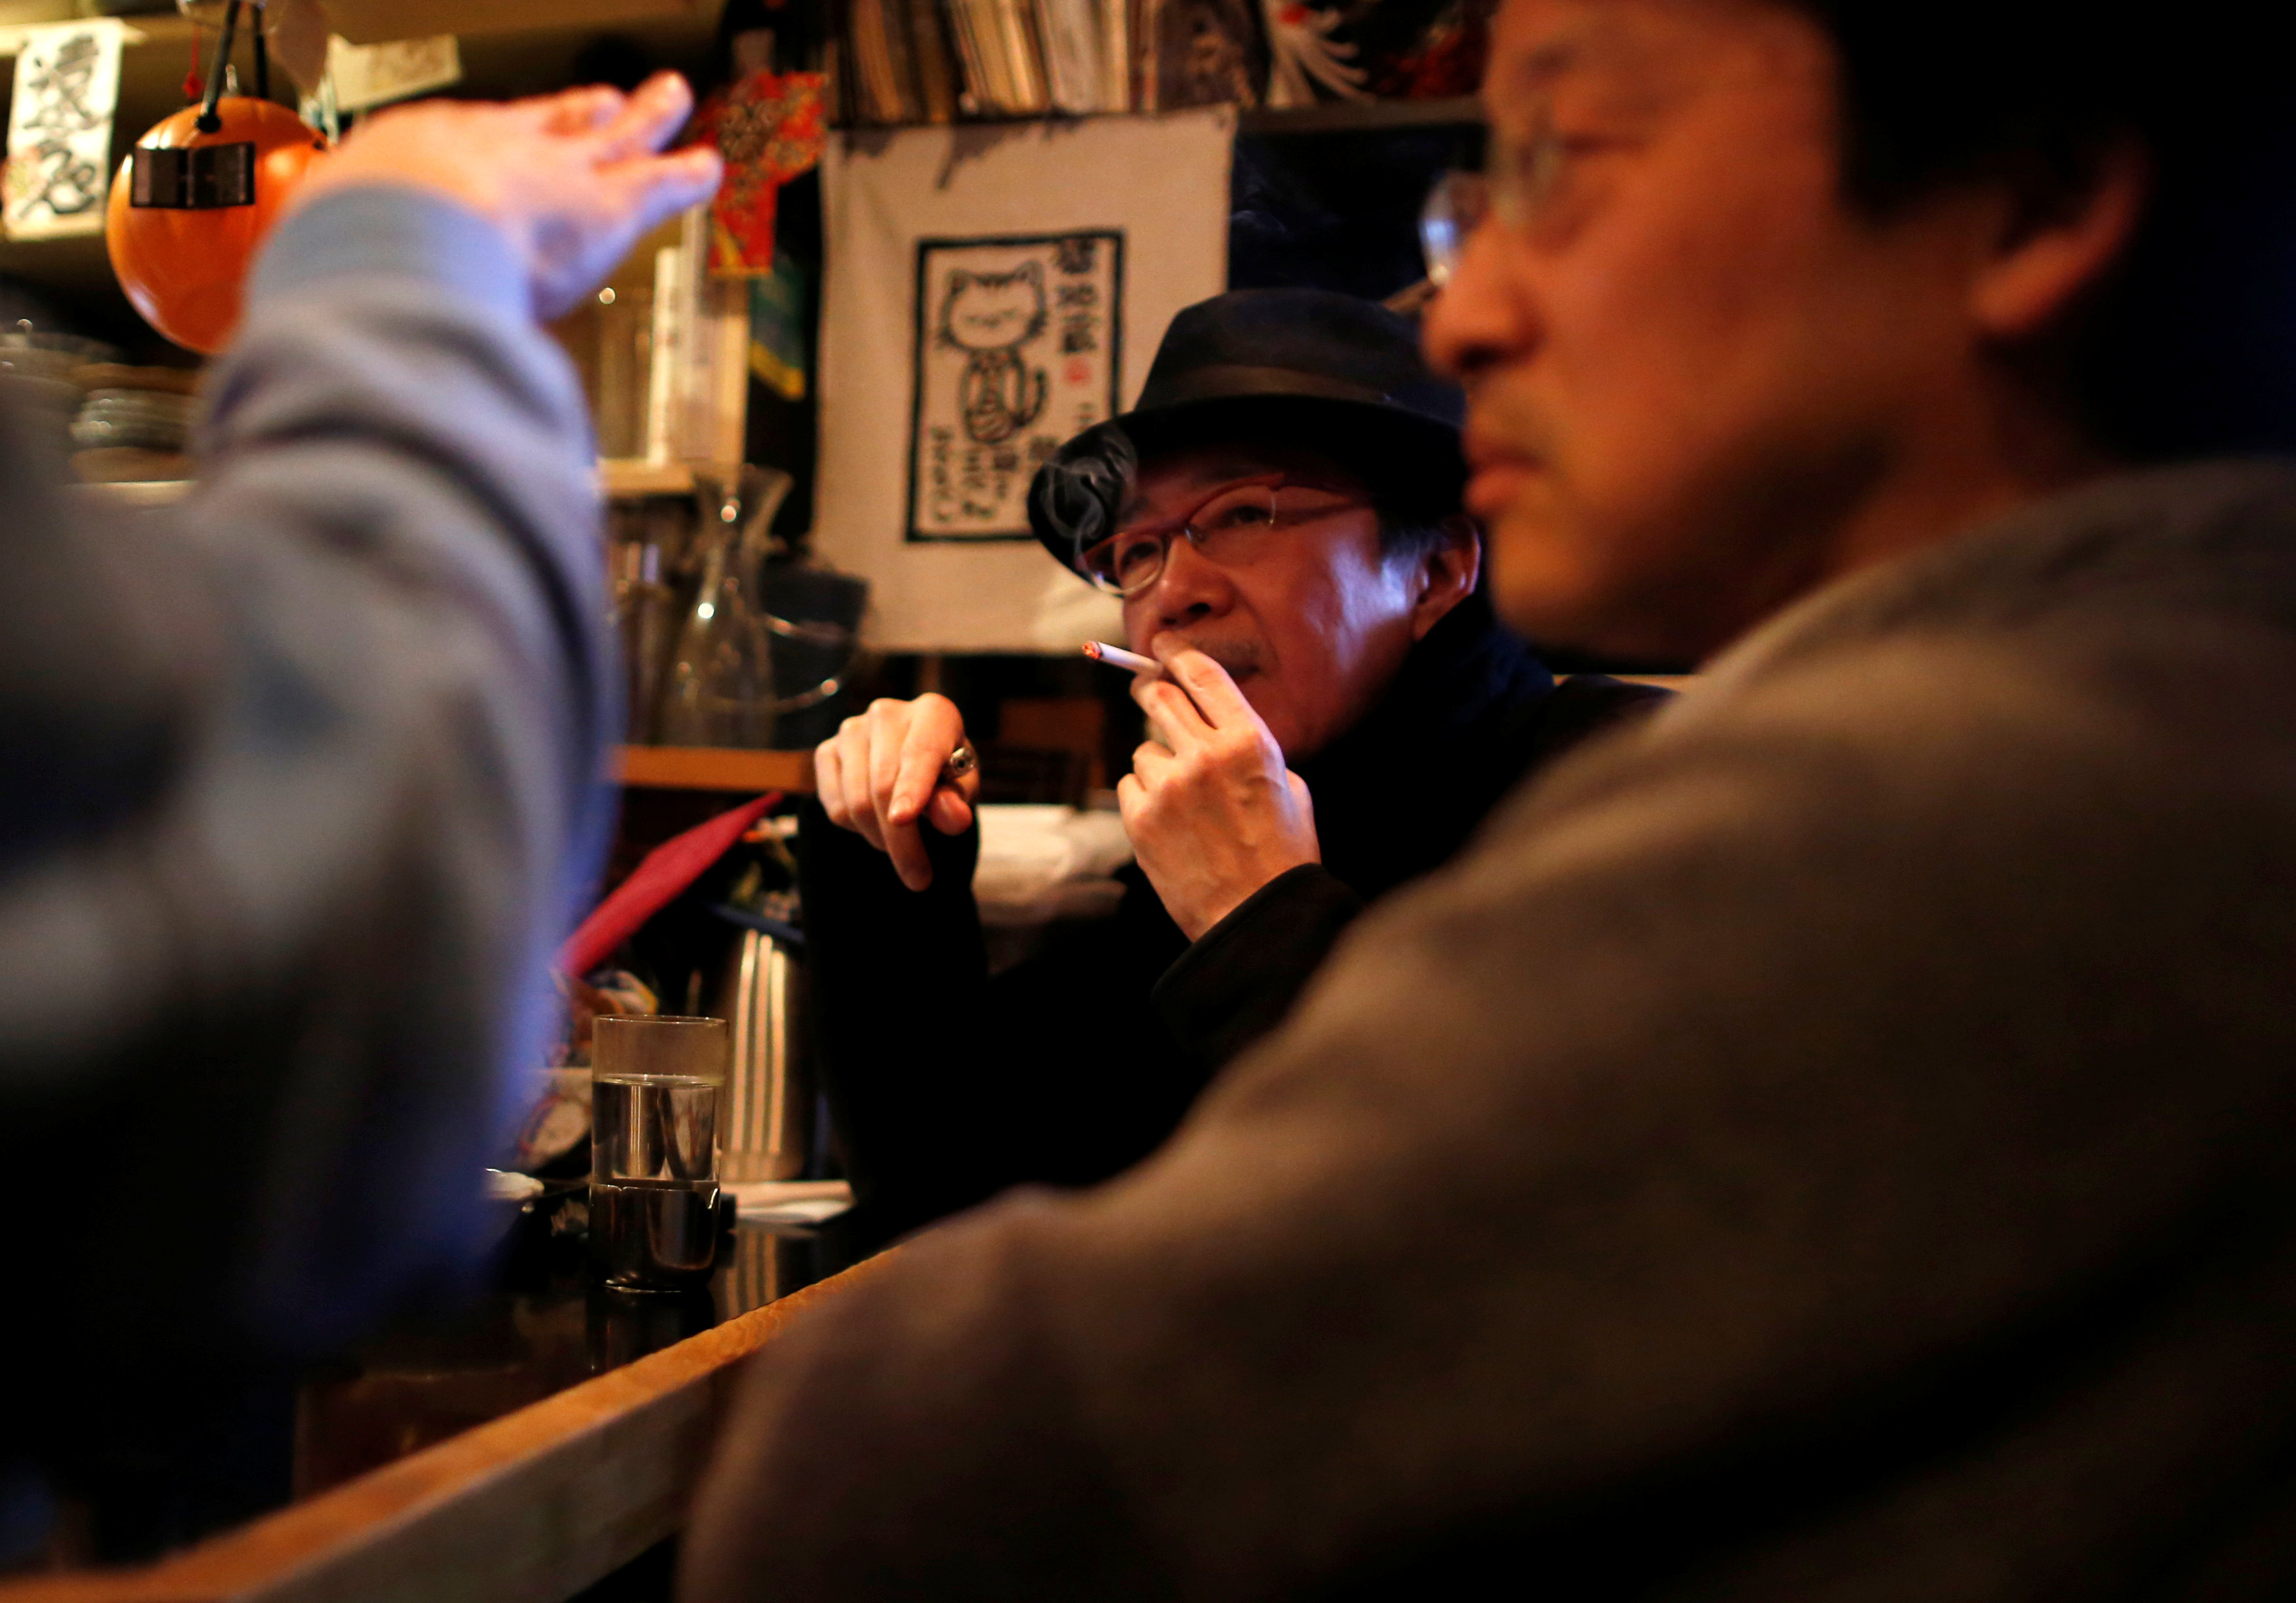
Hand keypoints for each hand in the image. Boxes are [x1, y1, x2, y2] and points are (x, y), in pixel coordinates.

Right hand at [285, 73, 723, 318]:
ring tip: (667, 99)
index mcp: (421, 157)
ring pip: (613, 139)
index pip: (472, 144)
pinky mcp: (608, 204)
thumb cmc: (352, 249)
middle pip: (550, 125)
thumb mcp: (335, 253)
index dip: (502, 143)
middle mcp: (495, 153)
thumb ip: (347, 279)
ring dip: (645, 119)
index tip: (513, 138)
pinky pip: (658, 182)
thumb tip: (321, 319)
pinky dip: (686, 176)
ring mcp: (555, 174)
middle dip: (578, 115)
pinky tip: (708, 166)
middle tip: (601, 101)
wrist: (398, 232)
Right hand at [815, 695, 980, 891]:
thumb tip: (953, 818)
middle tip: (919, 878)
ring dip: (880, 838)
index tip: (904, 819)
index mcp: (933, 712)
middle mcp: (887, 713)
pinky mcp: (826, 751)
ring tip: (901, 845)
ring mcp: (851, 730)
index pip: (920, 753)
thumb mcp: (963, 790)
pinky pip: (834, 806)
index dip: (912, 788)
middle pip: (884, 786)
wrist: (913, 766)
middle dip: (902, 840)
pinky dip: (856, 829)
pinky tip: (876, 823)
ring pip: (856, 802)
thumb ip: (958, 802)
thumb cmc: (946, 775)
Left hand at [1119, 639, 1319, 940]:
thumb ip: (1249, 746)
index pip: (1204, 675)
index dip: (1178, 653)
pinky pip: (1130, 785)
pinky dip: (1145, 797)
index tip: (1164, 645)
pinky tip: (1171, 822)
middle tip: (1148, 687)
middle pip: (1159, 696)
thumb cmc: (1282, 853)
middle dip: (1151, 688)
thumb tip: (1213, 720)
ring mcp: (1169, 787)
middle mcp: (1206, 756)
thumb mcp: (1289, 785)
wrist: (1256, 915)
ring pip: (1145, 748)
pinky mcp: (1141, 818)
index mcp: (1250, 741)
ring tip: (1186, 800)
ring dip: (1159, 763)